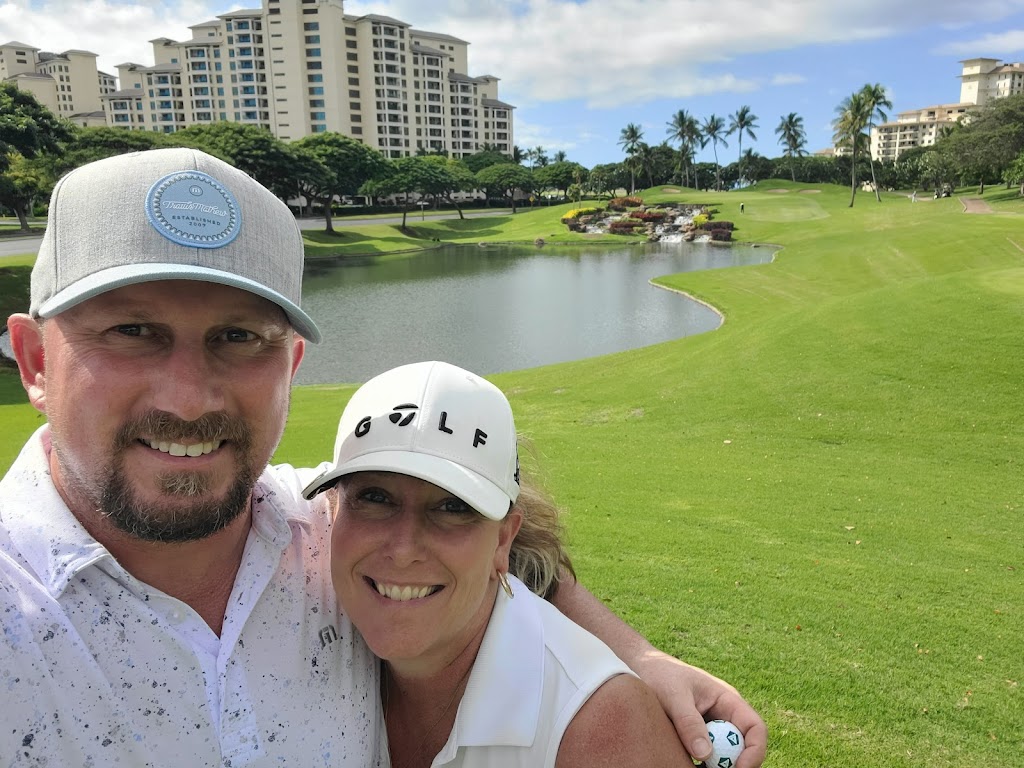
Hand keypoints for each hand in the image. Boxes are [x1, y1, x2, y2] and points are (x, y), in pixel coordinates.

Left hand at [632, 650, 766, 767]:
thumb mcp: (673, 695)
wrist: (643, 669)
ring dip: (716, 765)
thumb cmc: (660, 675)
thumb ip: (688, 722)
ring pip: (725, 755)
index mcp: (728, 701)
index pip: (756, 728)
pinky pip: (707, 757)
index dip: (755, 752)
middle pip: (744, 747)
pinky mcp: (698, 738)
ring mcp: (712, 729)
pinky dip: (702, 764)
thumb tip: (705, 753)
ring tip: (695, 766)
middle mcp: (725, 717)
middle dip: (735, 764)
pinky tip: (687, 764)